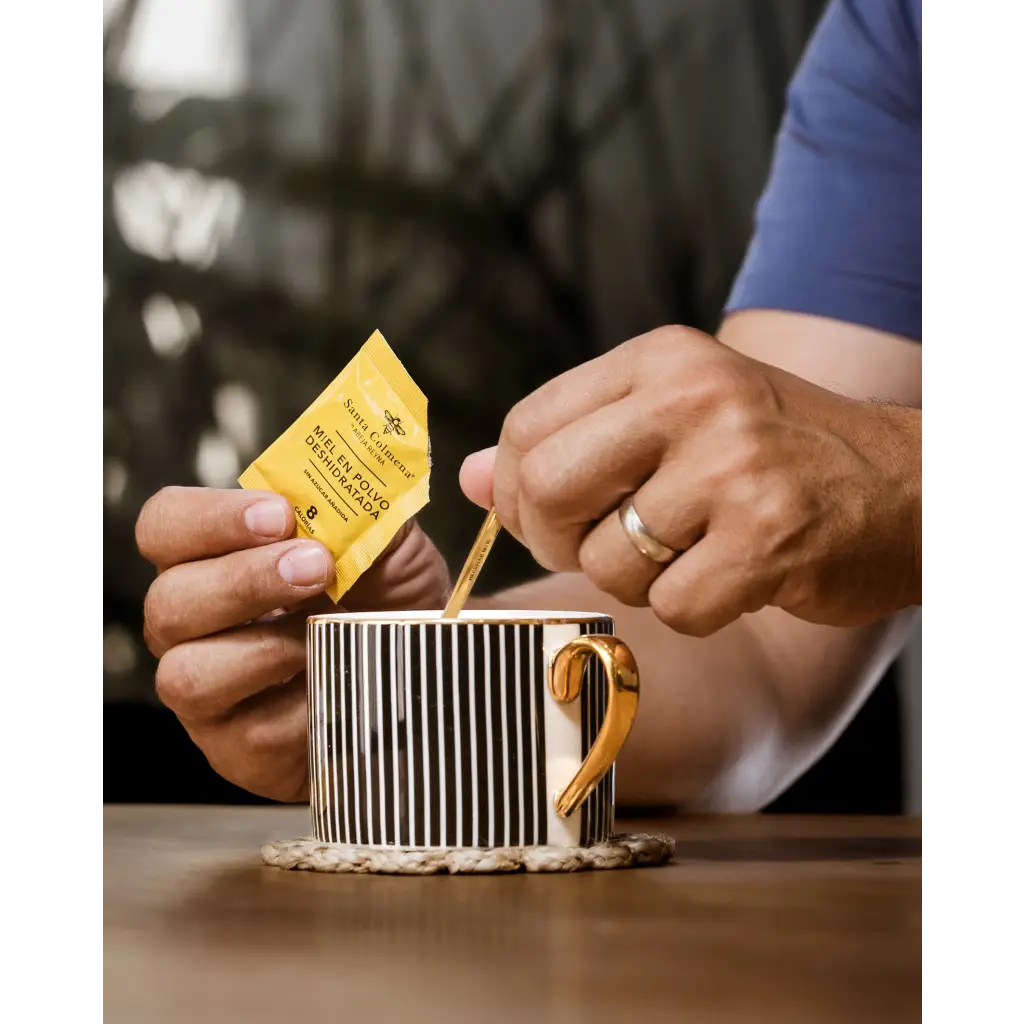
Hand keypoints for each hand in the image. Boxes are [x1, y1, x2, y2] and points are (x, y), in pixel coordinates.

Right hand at [135, 487, 449, 800]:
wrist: (424, 676)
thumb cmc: (388, 601)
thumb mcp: (389, 545)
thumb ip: (367, 509)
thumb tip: (359, 473)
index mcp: (216, 559)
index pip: (166, 525)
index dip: (211, 518)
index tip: (280, 514)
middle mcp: (194, 625)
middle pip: (168, 599)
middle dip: (243, 580)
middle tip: (316, 567)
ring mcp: (208, 693)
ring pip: (187, 674)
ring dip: (266, 647)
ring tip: (329, 631)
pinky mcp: (238, 750)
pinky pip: (250, 732)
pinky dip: (305, 705)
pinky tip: (342, 684)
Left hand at [460, 325, 920, 635]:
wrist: (908, 485)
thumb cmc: (777, 454)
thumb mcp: (673, 421)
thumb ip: (571, 441)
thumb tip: (468, 480)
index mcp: (662, 360)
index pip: (527, 426)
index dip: (516, 488)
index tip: (548, 514)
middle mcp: (695, 398)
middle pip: (544, 486)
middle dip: (554, 538)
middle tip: (600, 545)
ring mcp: (734, 466)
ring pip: (607, 561)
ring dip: (637, 580)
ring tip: (692, 552)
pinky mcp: (769, 538)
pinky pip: (673, 607)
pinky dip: (693, 611)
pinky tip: (734, 577)